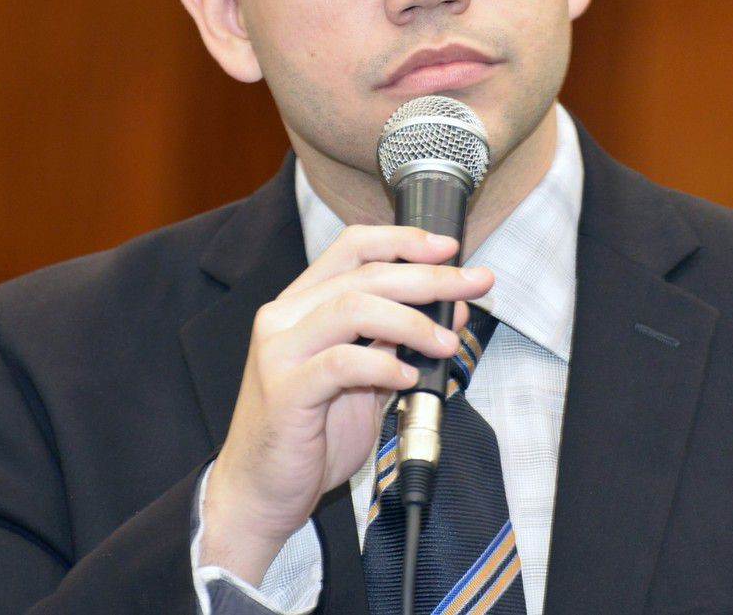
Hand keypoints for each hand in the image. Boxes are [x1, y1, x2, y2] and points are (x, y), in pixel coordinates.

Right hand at [199, 225, 493, 582]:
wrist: (261, 492)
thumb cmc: (310, 436)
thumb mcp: (364, 379)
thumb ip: (397, 341)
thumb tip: (450, 308)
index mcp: (301, 304)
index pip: (353, 247)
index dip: (404, 241)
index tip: (449, 249)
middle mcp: (284, 318)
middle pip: (364, 275)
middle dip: (428, 277)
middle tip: (472, 285)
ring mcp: (279, 351)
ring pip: (352, 308)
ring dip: (412, 321)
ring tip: (446, 342)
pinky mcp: (285, 390)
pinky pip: (342, 363)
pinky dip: (384, 364)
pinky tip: (408, 376)